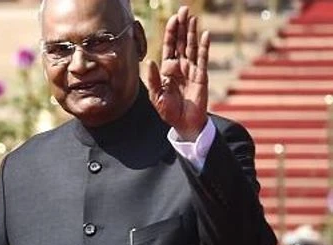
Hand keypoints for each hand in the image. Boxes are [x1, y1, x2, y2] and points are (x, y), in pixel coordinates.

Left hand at [147, 6, 209, 140]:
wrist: (184, 124)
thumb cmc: (168, 111)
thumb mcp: (156, 96)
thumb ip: (151, 79)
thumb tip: (149, 61)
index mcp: (167, 70)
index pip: (169, 47)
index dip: (171, 33)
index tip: (173, 19)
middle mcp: (180, 66)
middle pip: (181, 42)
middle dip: (182, 26)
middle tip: (184, 10)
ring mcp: (191, 70)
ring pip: (192, 47)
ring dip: (192, 32)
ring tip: (193, 17)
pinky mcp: (201, 76)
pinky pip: (203, 59)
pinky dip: (204, 47)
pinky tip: (205, 34)